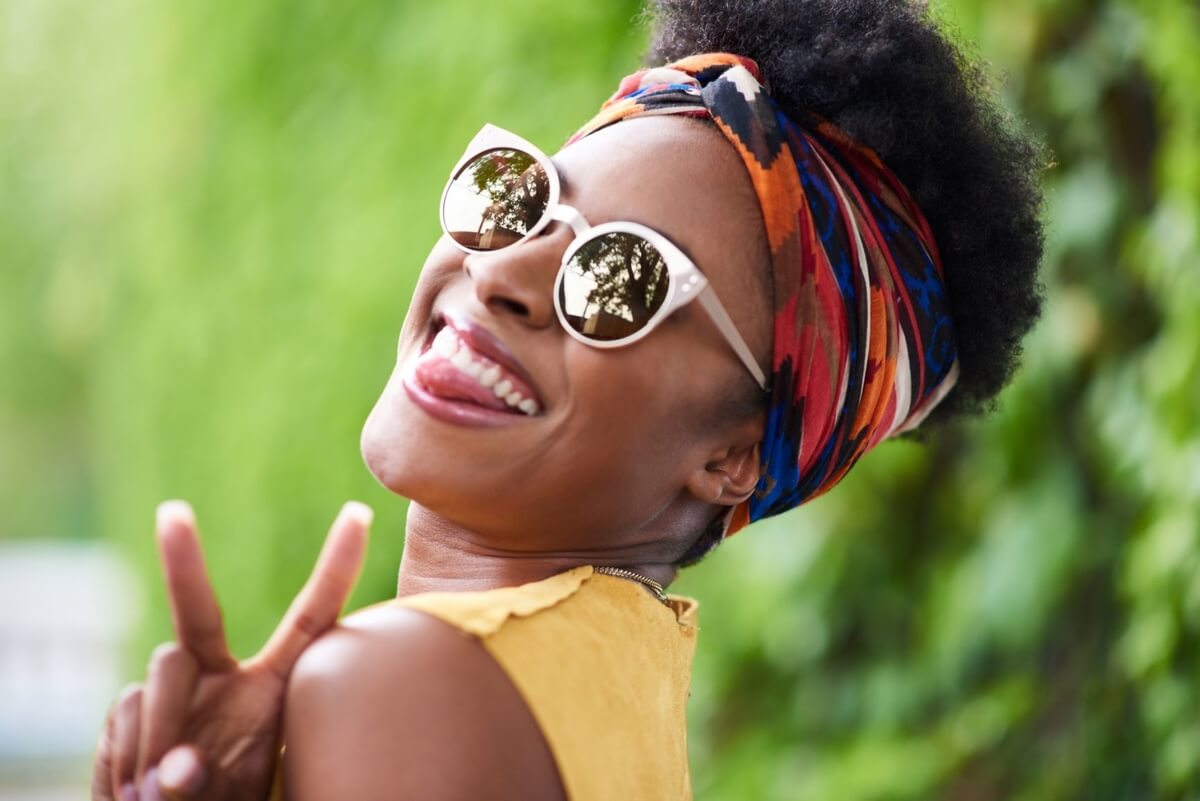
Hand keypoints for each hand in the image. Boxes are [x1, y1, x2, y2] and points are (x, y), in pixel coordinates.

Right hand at [91, 499, 371, 800]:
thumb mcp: (237, 798)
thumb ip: (209, 786)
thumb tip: (175, 769)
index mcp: (273, 688)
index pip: (312, 618)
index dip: (337, 568)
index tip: (359, 512)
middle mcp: (222, 677)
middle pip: (198, 614)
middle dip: (183, 561)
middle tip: (172, 512)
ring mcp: (175, 689)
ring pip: (159, 674)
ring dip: (158, 734)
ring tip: (157, 797)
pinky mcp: (128, 709)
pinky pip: (125, 711)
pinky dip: (125, 757)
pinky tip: (133, 792)